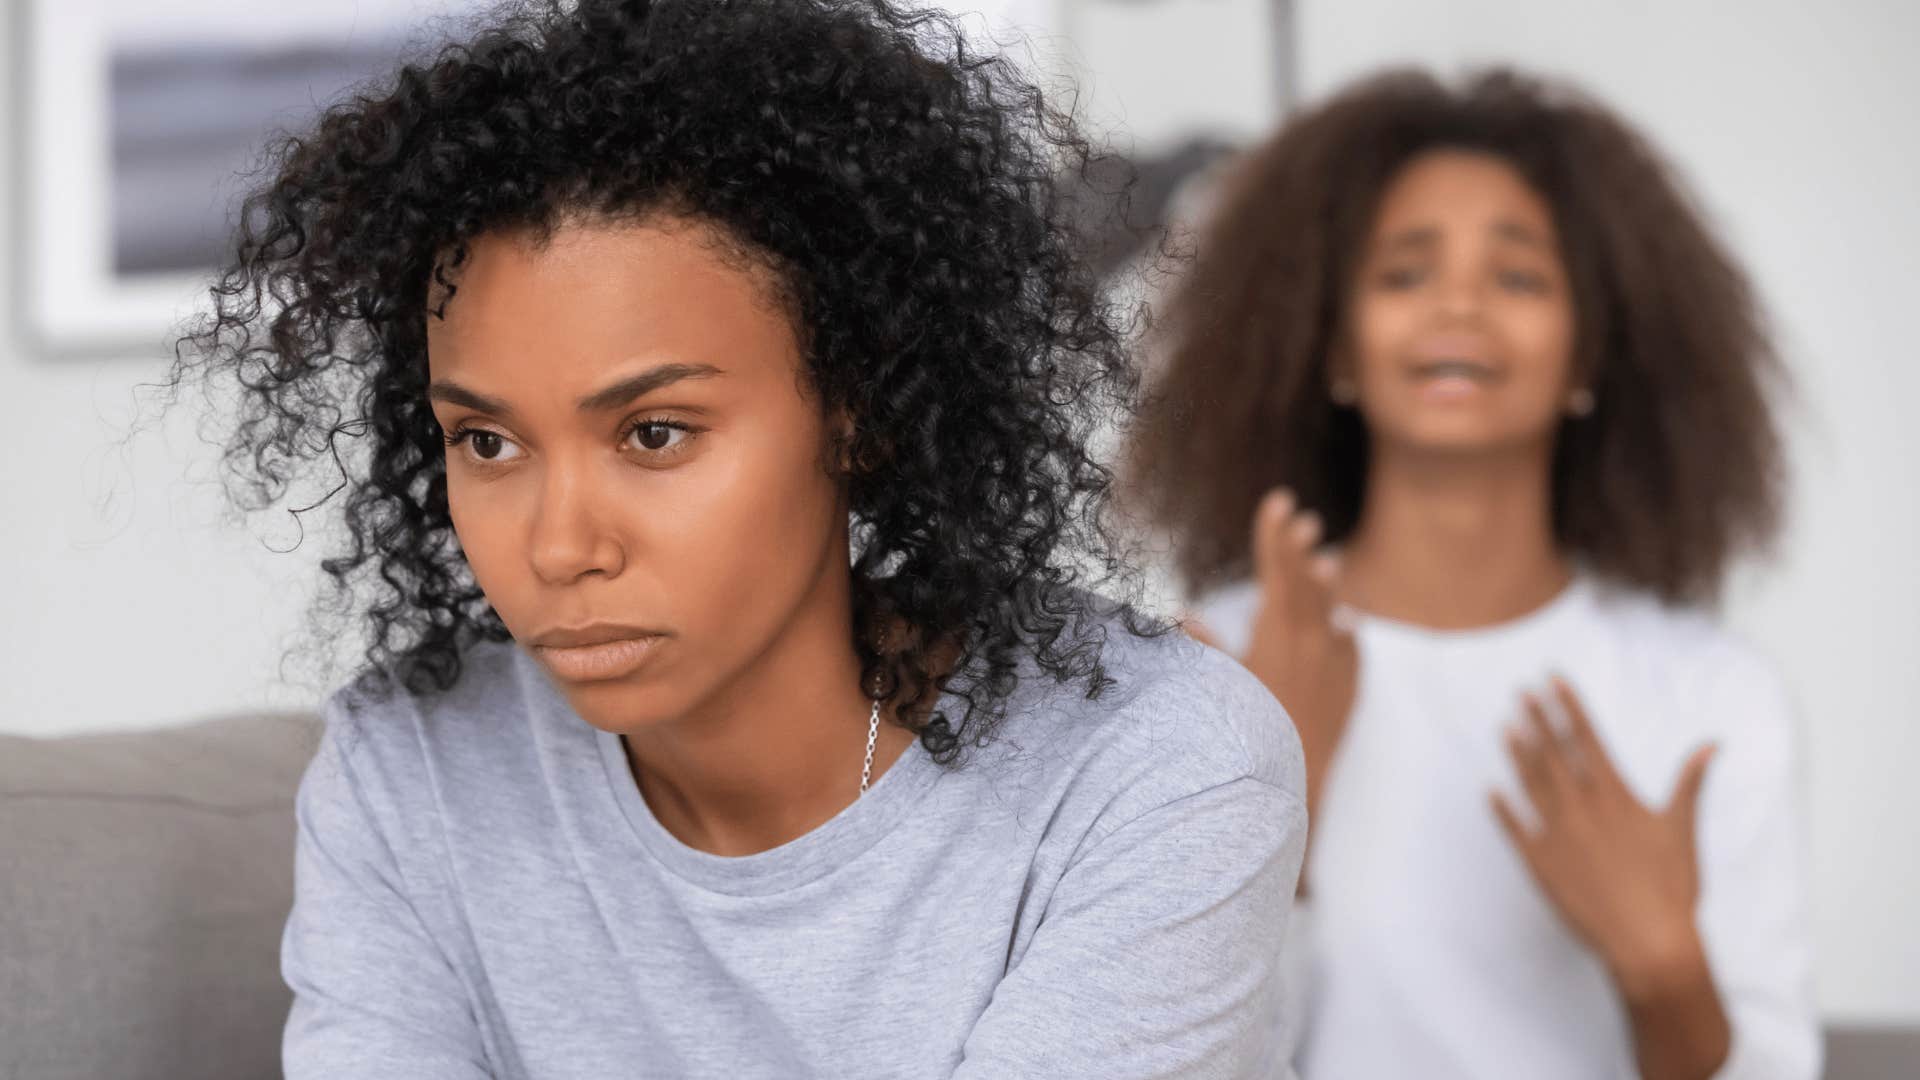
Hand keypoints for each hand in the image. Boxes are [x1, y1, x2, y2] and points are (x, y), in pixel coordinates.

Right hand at [1186, 489, 1357, 830]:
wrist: (1289, 782)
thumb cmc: (1243, 730)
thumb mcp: (1219, 685)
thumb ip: (1202, 648)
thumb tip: (1179, 618)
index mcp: (1277, 631)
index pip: (1276, 567)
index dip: (1274, 532)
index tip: (1279, 499)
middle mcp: (1313, 641)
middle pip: (1308, 581)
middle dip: (1300, 548)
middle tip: (1304, 519)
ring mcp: (1337, 664)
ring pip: (1332, 610)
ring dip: (1325, 585)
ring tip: (1328, 561)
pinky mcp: (1349, 688)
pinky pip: (1347, 649)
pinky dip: (1341, 632)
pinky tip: (1340, 623)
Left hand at [1492, 676, 1718, 1000]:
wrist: (1649, 941)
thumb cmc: (1673, 887)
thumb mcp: (1683, 828)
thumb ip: (1691, 782)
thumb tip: (1712, 744)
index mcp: (1616, 796)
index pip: (1587, 738)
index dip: (1569, 706)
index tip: (1552, 679)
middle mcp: (1583, 808)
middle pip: (1553, 754)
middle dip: (1537, 720)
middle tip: (1520, 692)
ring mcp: (1558, 835)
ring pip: (1532, 784)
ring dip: (1518, 754)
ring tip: (1505, 727)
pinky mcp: (1541, 863)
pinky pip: (1515, 830)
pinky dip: (1502, 809)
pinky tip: (1490, 791)